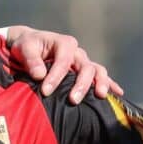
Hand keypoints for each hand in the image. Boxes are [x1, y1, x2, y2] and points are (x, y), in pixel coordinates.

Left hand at [5, 26, 123, 103]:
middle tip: (73, 100)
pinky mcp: (84, 70)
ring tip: (99, 96)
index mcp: (63, 43)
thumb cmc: (27, 46)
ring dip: (99, 83)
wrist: (30, 45)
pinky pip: (100, 76)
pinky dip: (110, 83)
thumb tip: (40, 75)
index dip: (56, 77)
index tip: (46, 91)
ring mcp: (82, 61)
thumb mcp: (25, 48)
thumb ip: (31, 60)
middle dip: (81, 84)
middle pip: (85, 67)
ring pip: (97, 71)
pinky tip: (118, 93)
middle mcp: (76, 51)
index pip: (63, 61)